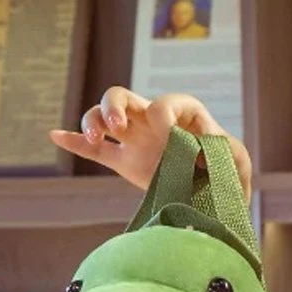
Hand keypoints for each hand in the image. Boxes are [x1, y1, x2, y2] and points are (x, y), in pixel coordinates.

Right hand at [49, 87, 252, 197]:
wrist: (217, 195)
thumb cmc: (230, 172)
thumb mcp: (235, 160)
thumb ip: (222, 150)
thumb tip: (199, 148)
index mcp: (182, 114)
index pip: (164, 103)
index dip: (163, 114)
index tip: (167, 134)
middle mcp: (152, 120)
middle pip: (121, 96)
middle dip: (114, 105)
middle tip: (117, 124)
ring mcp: (134, 140)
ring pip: (102, 118)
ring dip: (92, 122)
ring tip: (94, 136)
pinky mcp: (124, 161)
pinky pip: (94, 149)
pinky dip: (74, 142)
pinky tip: (56, 136)